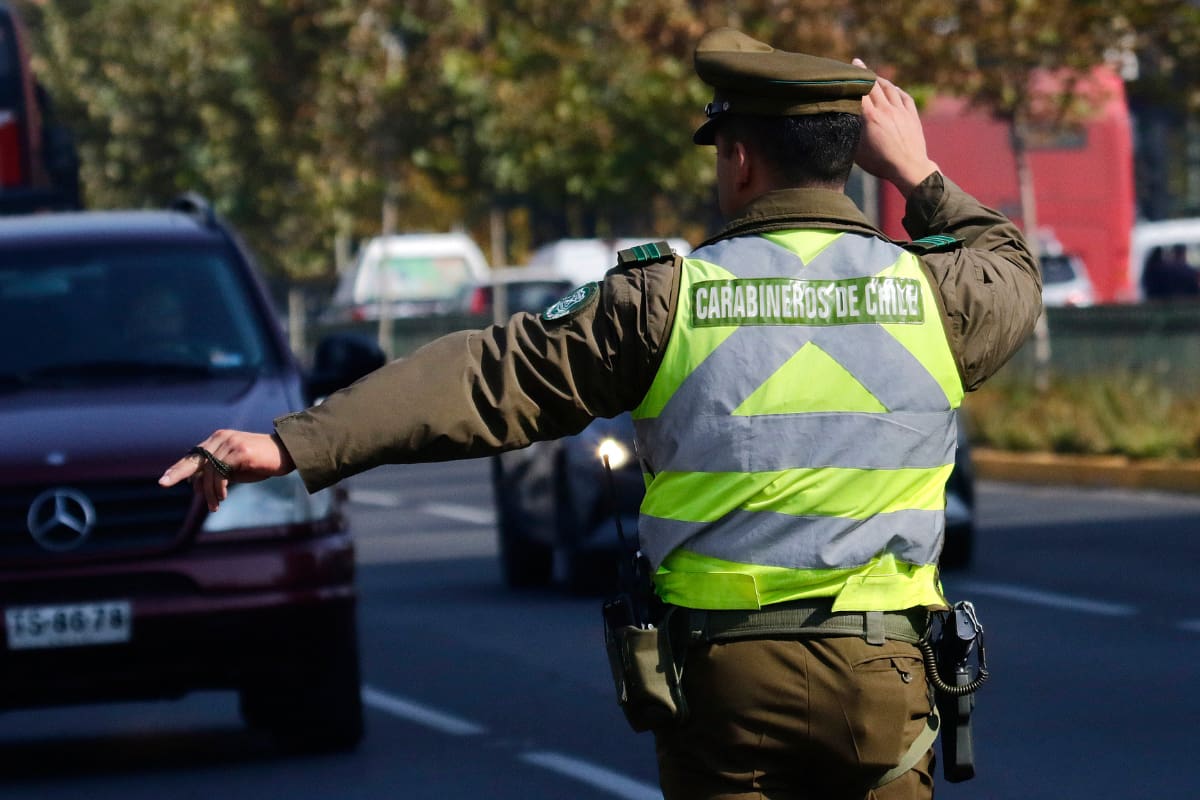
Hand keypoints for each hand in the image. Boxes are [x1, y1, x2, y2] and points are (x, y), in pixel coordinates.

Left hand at [159, 430, 294, 511]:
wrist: (288, 452)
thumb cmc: (262, 462)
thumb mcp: (236, 468)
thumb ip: (218, 473)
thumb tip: (196, 486)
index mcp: (219, 439)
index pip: (194, 455)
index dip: (179, 468)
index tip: (165, 480)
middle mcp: (222, 438)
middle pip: (195, 459)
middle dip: (178, 472)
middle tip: (163, 483)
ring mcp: (230, 443)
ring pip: (208, 471)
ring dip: (209, 492)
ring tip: (214, 505)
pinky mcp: (240, 452)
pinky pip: (221, 472)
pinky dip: (219, 487)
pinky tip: (222, 497)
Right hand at [853, 58, 939, 197]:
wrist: (909, 168)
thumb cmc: (880, 163)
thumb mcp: (858, 151)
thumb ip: (851, 133)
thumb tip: (842, 122)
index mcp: (870, 117)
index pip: (858, 91)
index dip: (851, 79)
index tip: (844, 70)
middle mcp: (885, 109)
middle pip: (873, 85)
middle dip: (863, 72)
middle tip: (856, 63)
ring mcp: (900, 110)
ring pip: (889, 88)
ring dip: (879, 79)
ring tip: (872, 74)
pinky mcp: (911, 115)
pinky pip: (903, 96)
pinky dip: (896, 89)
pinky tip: (892, 87)